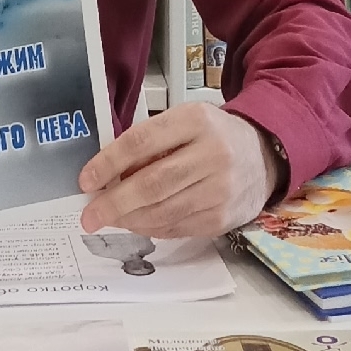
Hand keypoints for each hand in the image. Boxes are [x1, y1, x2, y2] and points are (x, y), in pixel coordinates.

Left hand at [77, 106, 276, 241]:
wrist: (264, 156)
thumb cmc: (214, 136)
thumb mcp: (184, 121)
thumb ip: (150, 142)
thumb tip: (106, 175)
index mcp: (195, 121)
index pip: (142, 142)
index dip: (109, 163)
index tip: (86, 180)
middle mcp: (212, 154)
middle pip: (152, 184)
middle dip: (114, 203)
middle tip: (89, 215)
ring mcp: (220, 189)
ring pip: (163, 211)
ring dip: (129, 220)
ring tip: (110, 219)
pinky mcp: (223, 217)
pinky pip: (177, 227)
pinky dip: (151, 229)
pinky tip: (137, 223)